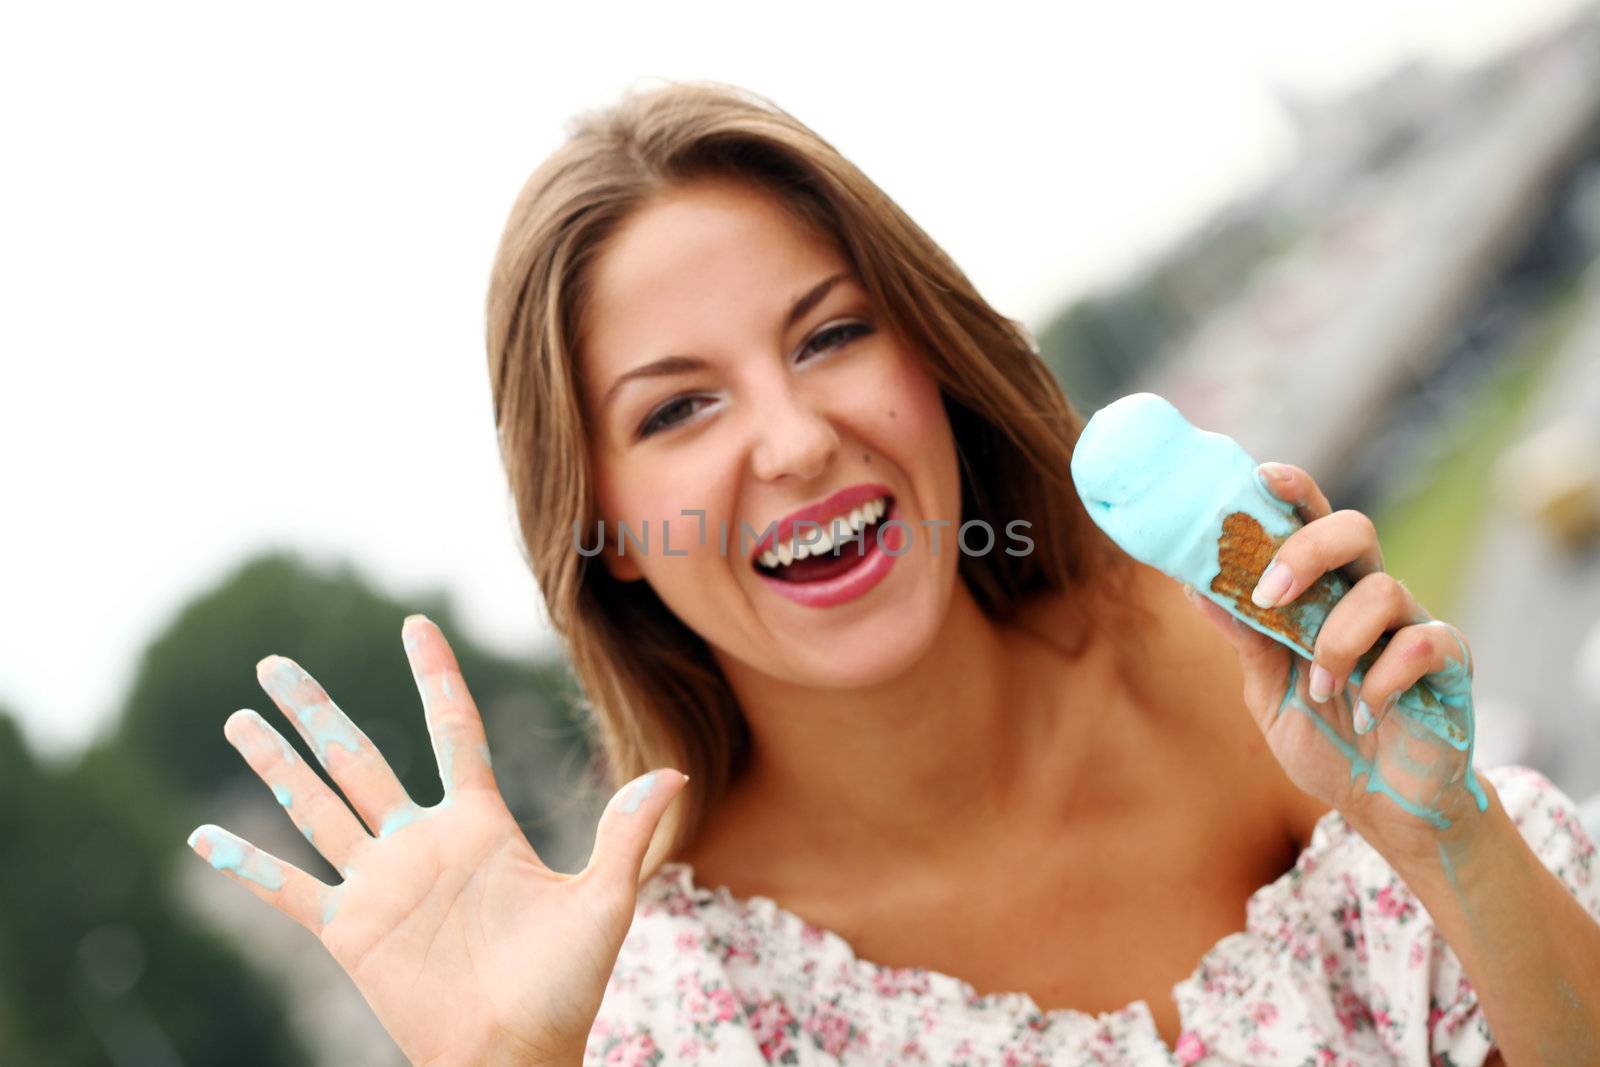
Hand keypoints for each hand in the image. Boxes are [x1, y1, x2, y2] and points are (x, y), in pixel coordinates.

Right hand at [185, 614, 688, 1066]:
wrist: (519, 1056)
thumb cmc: (567, 987)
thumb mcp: (602, 903)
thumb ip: (625, 834)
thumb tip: (674, 771)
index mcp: (479, 824)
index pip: (451, 730)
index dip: (434, 676)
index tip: (414, 624)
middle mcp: (421, 842)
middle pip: (358, 757)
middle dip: (316, 710)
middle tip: (274, 662)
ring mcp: (380, 884)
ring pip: (315, 807)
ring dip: (275, 766)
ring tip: (238, 720)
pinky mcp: (350, 932)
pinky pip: (287, 890)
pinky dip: (245, 866)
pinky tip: (201, 838)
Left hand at [1182, 462, 1492, 849]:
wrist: (1381, 804)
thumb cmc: (1326, 738)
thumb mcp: (1268, 690)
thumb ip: (1245, 638)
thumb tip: (1194, 585)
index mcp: (1325, 594)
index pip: (1311, 524)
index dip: (1293, 492)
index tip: (1260, 476)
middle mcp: (1370, 597)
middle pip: (1354, 529)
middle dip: (1307, 551)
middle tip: (1271, 595)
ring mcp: (1413, 625)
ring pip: (1382, 589)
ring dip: (1337, 641)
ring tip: (1321, 688)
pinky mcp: (1449, 662)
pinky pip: (1421, 643)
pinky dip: (1382, 678)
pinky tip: (1367, 712)